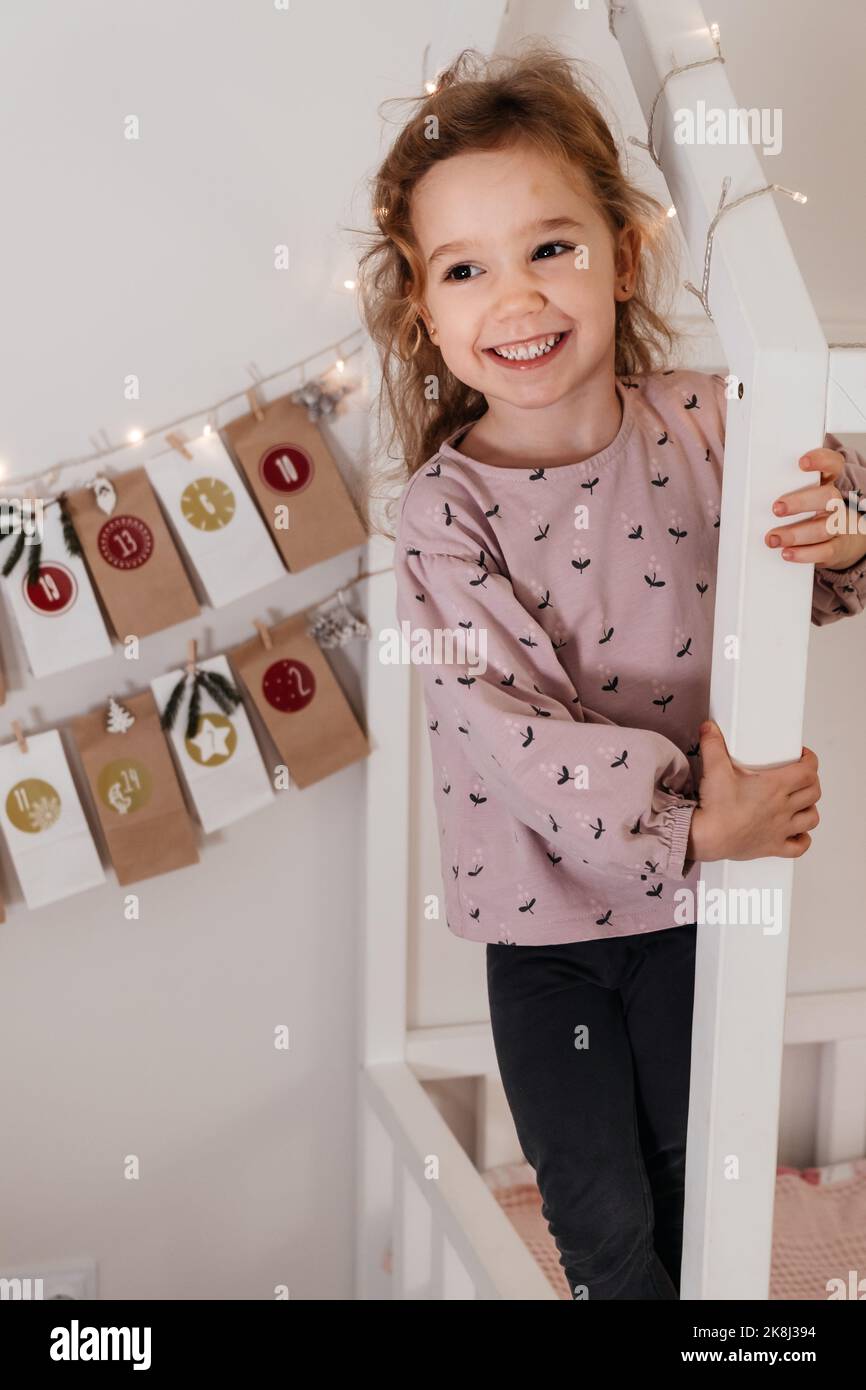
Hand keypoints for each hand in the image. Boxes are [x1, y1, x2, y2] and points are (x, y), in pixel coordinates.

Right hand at [686, 720, 820, 862]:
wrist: (705, 837)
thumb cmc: (715, 808)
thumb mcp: (714, 769)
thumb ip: (713, 745)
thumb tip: (710, 728)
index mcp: (775, 787)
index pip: (808, 771)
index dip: (810, 760)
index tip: (802, 756)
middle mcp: (782, 808)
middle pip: (813, 792)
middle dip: (810, 781)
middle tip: (799, 775)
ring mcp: (780, 829)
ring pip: (811, 818)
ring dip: (809, 808)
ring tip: (799, 802)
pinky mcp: (773, 846)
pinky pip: (800, 846)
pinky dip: (802, 838)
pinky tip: (796, 832)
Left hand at [766, 448, 865, 570]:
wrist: (842, 540)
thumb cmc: (812, 513)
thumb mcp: (804, 496)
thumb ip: (784, 489)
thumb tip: (744, 489)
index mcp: (828, 484)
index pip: (833, 464)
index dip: (821, 460)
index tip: (801, 462)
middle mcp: (836, 503)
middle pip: (829, 496)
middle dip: (801, 502)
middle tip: (776, 508)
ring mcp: (840, 525)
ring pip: (825, 527)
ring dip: (796, 534)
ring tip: (772, 538)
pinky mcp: (837, 548)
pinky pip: (825, 551)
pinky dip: (804, 554)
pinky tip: (787, 553)